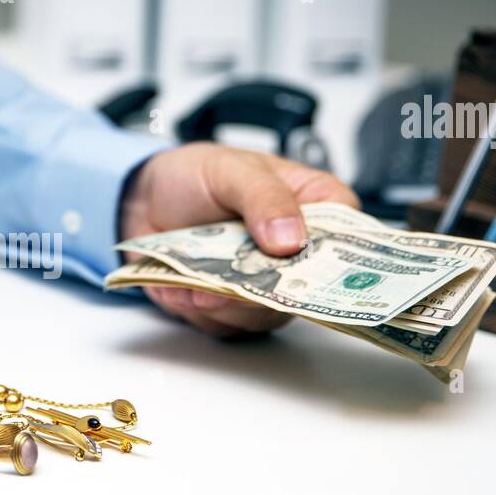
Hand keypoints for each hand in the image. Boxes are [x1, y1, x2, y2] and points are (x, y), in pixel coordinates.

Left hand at [120, 142, 358, 337]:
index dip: (338, 259)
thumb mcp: (232, 170)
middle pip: (307, 291)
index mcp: (314, 209)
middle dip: (265, 290)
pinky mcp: (229, 308)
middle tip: (233, 281)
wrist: (144, 200)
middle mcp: (295, 255)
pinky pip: (223, 324)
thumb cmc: (195, 176)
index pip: (351, 239)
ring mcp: (264, 286)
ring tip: (194, 279)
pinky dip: (196, 307)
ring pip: (263, 317)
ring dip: (224, 302)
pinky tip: (177, 285)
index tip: (308, 266)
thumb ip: (264, 197)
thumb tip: (290, 238)